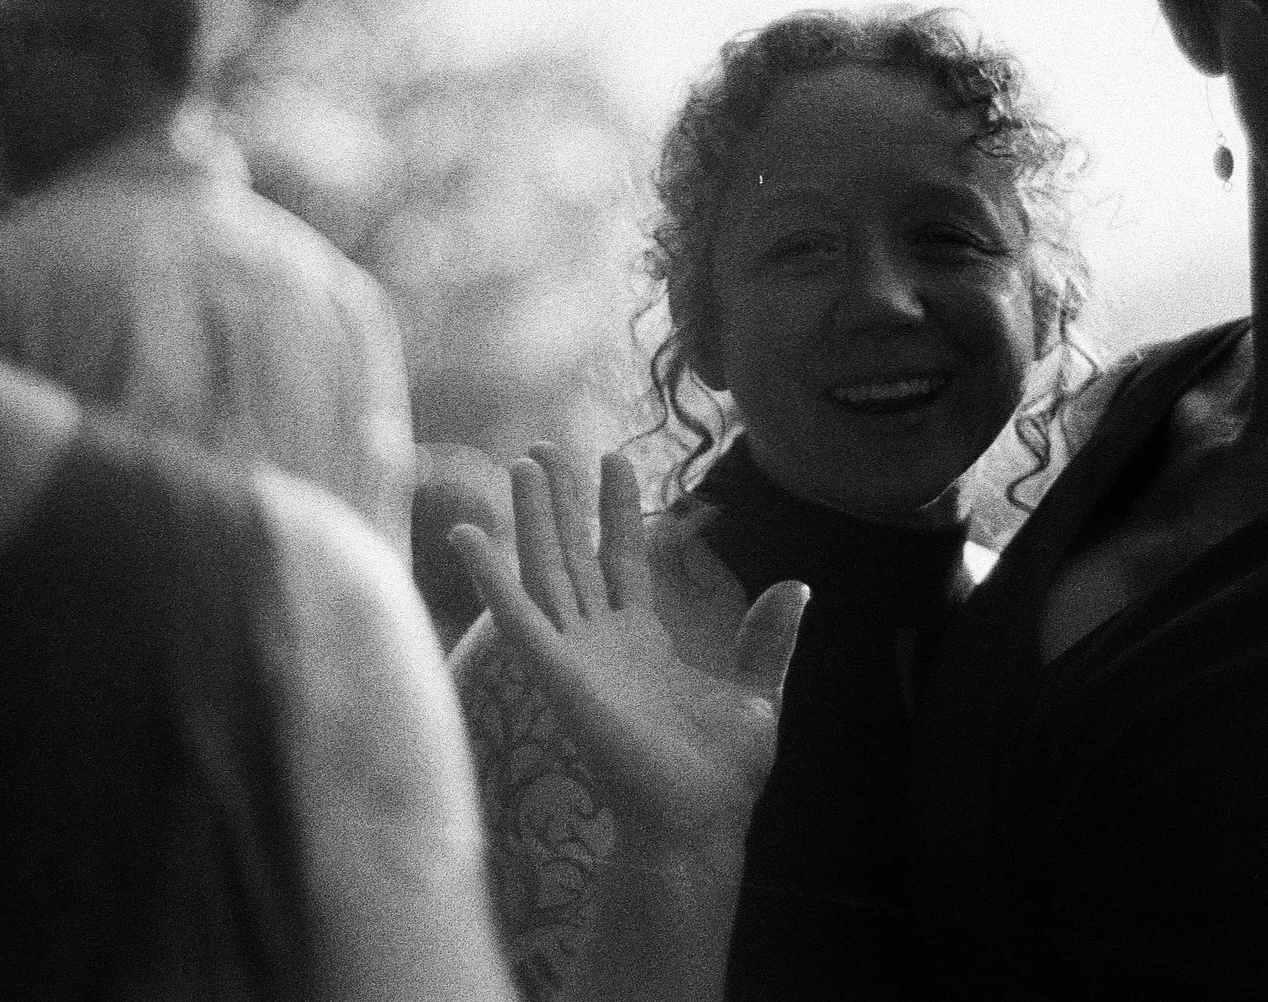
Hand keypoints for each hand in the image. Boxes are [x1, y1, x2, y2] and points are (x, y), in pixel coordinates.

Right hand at [453, 448, 808, 849]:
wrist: (700, 821)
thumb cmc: (722, 773)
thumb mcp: (759, 692)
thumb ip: (768, 639)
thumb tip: (798, 587)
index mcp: (643, 642)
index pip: (623, 559)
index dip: (616, 511)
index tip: (614, 458)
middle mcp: (601, 642)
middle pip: (574, 555)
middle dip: (562, 501)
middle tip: (545, 446)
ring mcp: (574, 655)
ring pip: (545, 571)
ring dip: (531, 518)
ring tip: (522, 464)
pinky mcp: (556, 673)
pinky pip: (516, 617)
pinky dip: (490, 575)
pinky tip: (469, 534)